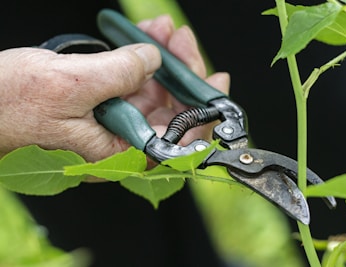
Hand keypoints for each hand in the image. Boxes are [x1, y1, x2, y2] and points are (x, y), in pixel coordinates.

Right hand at [0, 15, 229, 161]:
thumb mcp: (70, 85)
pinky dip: (140, 60)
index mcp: (117, 152)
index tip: (215, 82)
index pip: (177, 140)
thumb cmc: (11, 106)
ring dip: (161, 60)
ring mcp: (113, 125)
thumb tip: (153, 60)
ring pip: (152, 93)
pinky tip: (145, 39)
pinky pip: (132, 84)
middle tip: (181, 40)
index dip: (202, 111)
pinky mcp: (103, 107)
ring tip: (162, 31)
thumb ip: (120, 73)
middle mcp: (120, 143)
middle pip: (169, 111)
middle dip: (179, 71)